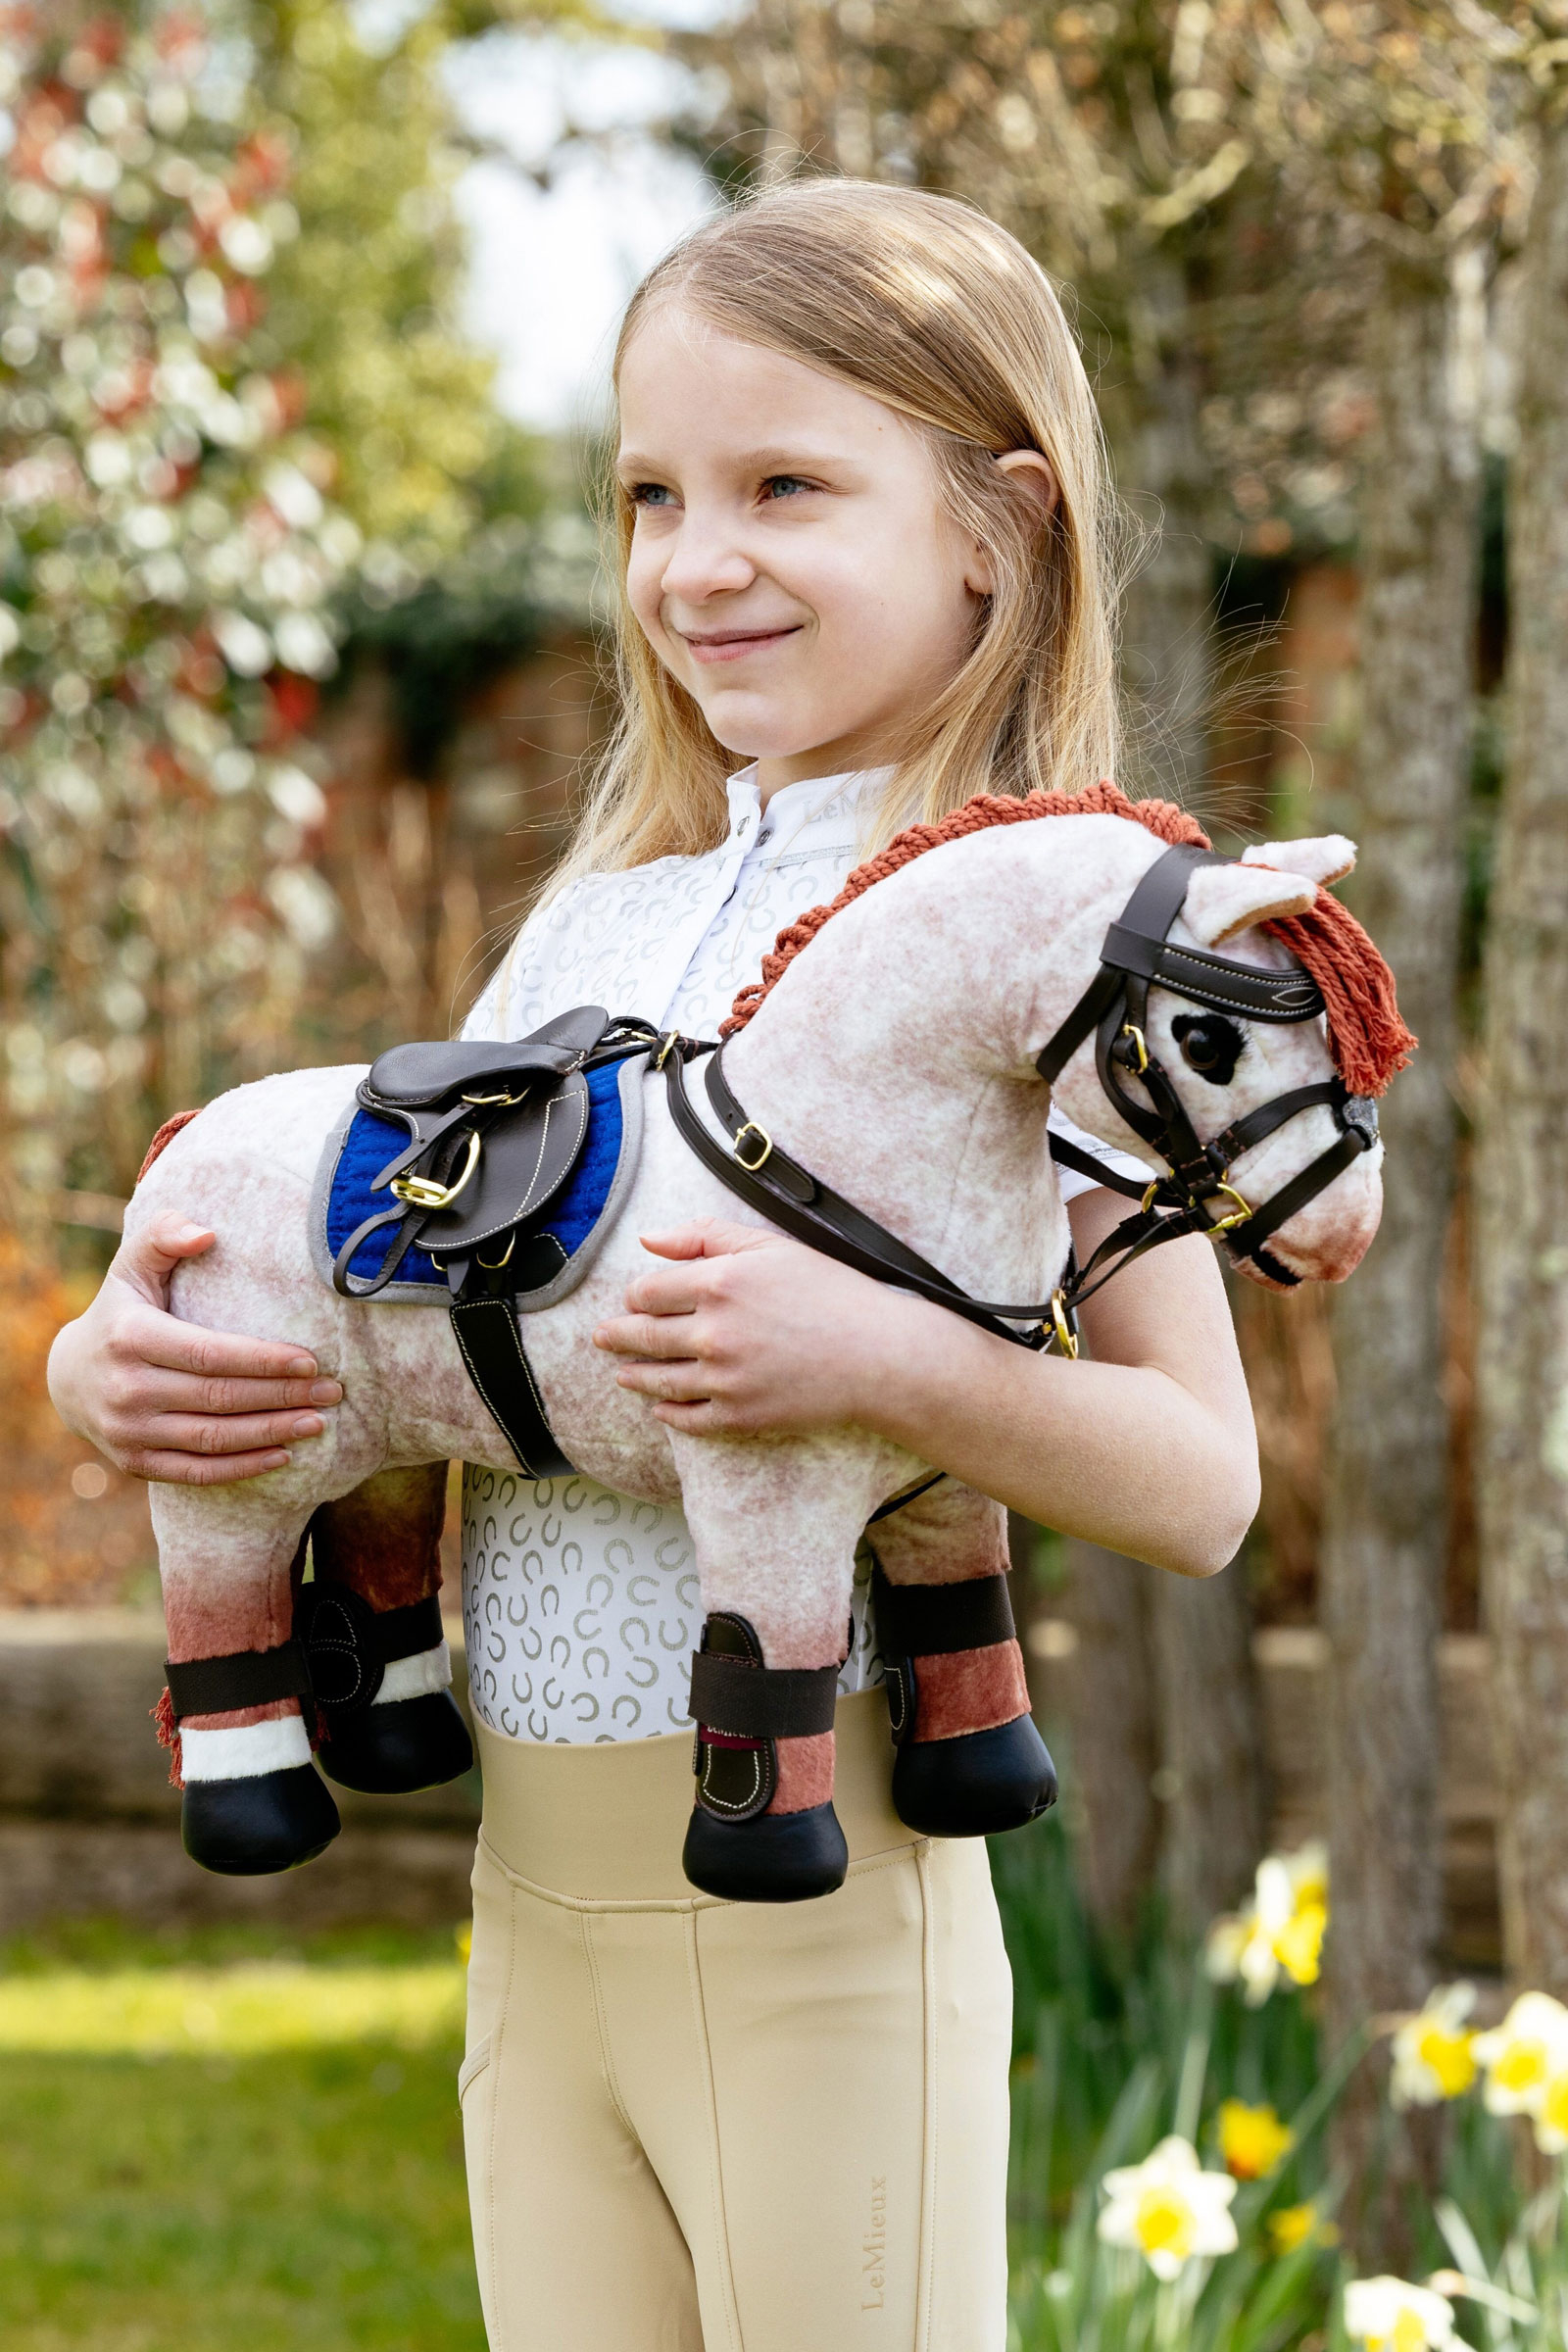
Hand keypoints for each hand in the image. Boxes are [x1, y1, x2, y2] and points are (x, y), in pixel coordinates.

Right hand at [47, 1215, 342, 1483]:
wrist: (67, 1377)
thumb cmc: (119, 1312)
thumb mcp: (131, 1267)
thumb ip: (164, 1237)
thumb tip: (206, 1234)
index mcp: (131, 1337)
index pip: (210, 1353)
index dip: (263, 1360)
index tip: (311, 1361)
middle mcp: (126, 1389)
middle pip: (219, 1397)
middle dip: (283, 1396)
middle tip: (332, 1392)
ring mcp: (128, 1431)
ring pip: (213, 1438)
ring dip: (272, 1433)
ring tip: (318, 1422)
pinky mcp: (135, 1463)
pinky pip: (196, 1472)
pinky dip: (242, 1468)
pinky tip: (283, 1455)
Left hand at [592, 1218, 901, 1435]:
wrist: (878, 1355)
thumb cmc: (832, 1293)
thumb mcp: (771, 1247)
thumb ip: (706, 1236)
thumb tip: (650, 1240)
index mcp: (718, 1284)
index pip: (648, 1291)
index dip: (635, 1295)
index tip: (634, 1298)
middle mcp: (712, 1333)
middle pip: (642, 1336)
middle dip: (616, 1336)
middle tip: (601, 1337)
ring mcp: (723, 1380)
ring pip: (657, 1381)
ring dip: (633, 1376)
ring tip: (622, 1374)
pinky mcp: (739, 1418)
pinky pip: (687, 1420)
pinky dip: (668, 1414)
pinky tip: (661, 1409)